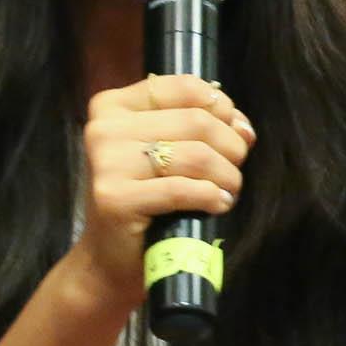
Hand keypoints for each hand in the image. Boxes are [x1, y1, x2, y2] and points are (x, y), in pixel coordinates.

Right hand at [74, 74, 253, 307]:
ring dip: (226, 176)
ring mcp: (105, 163)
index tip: (233, 133)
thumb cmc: (143, 200)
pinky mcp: (114, 198)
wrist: (110, 257)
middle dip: (230, 148)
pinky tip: (217, 205)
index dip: (222, 109)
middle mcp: (103, 129)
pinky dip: (211, 197)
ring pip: (196, 155)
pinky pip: (183, 189)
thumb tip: (242, 128)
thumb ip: (198, 127)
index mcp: (111, 107)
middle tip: (233, 172)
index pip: (184, 88)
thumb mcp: (164, 150)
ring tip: (227, 191)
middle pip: (196, 121)